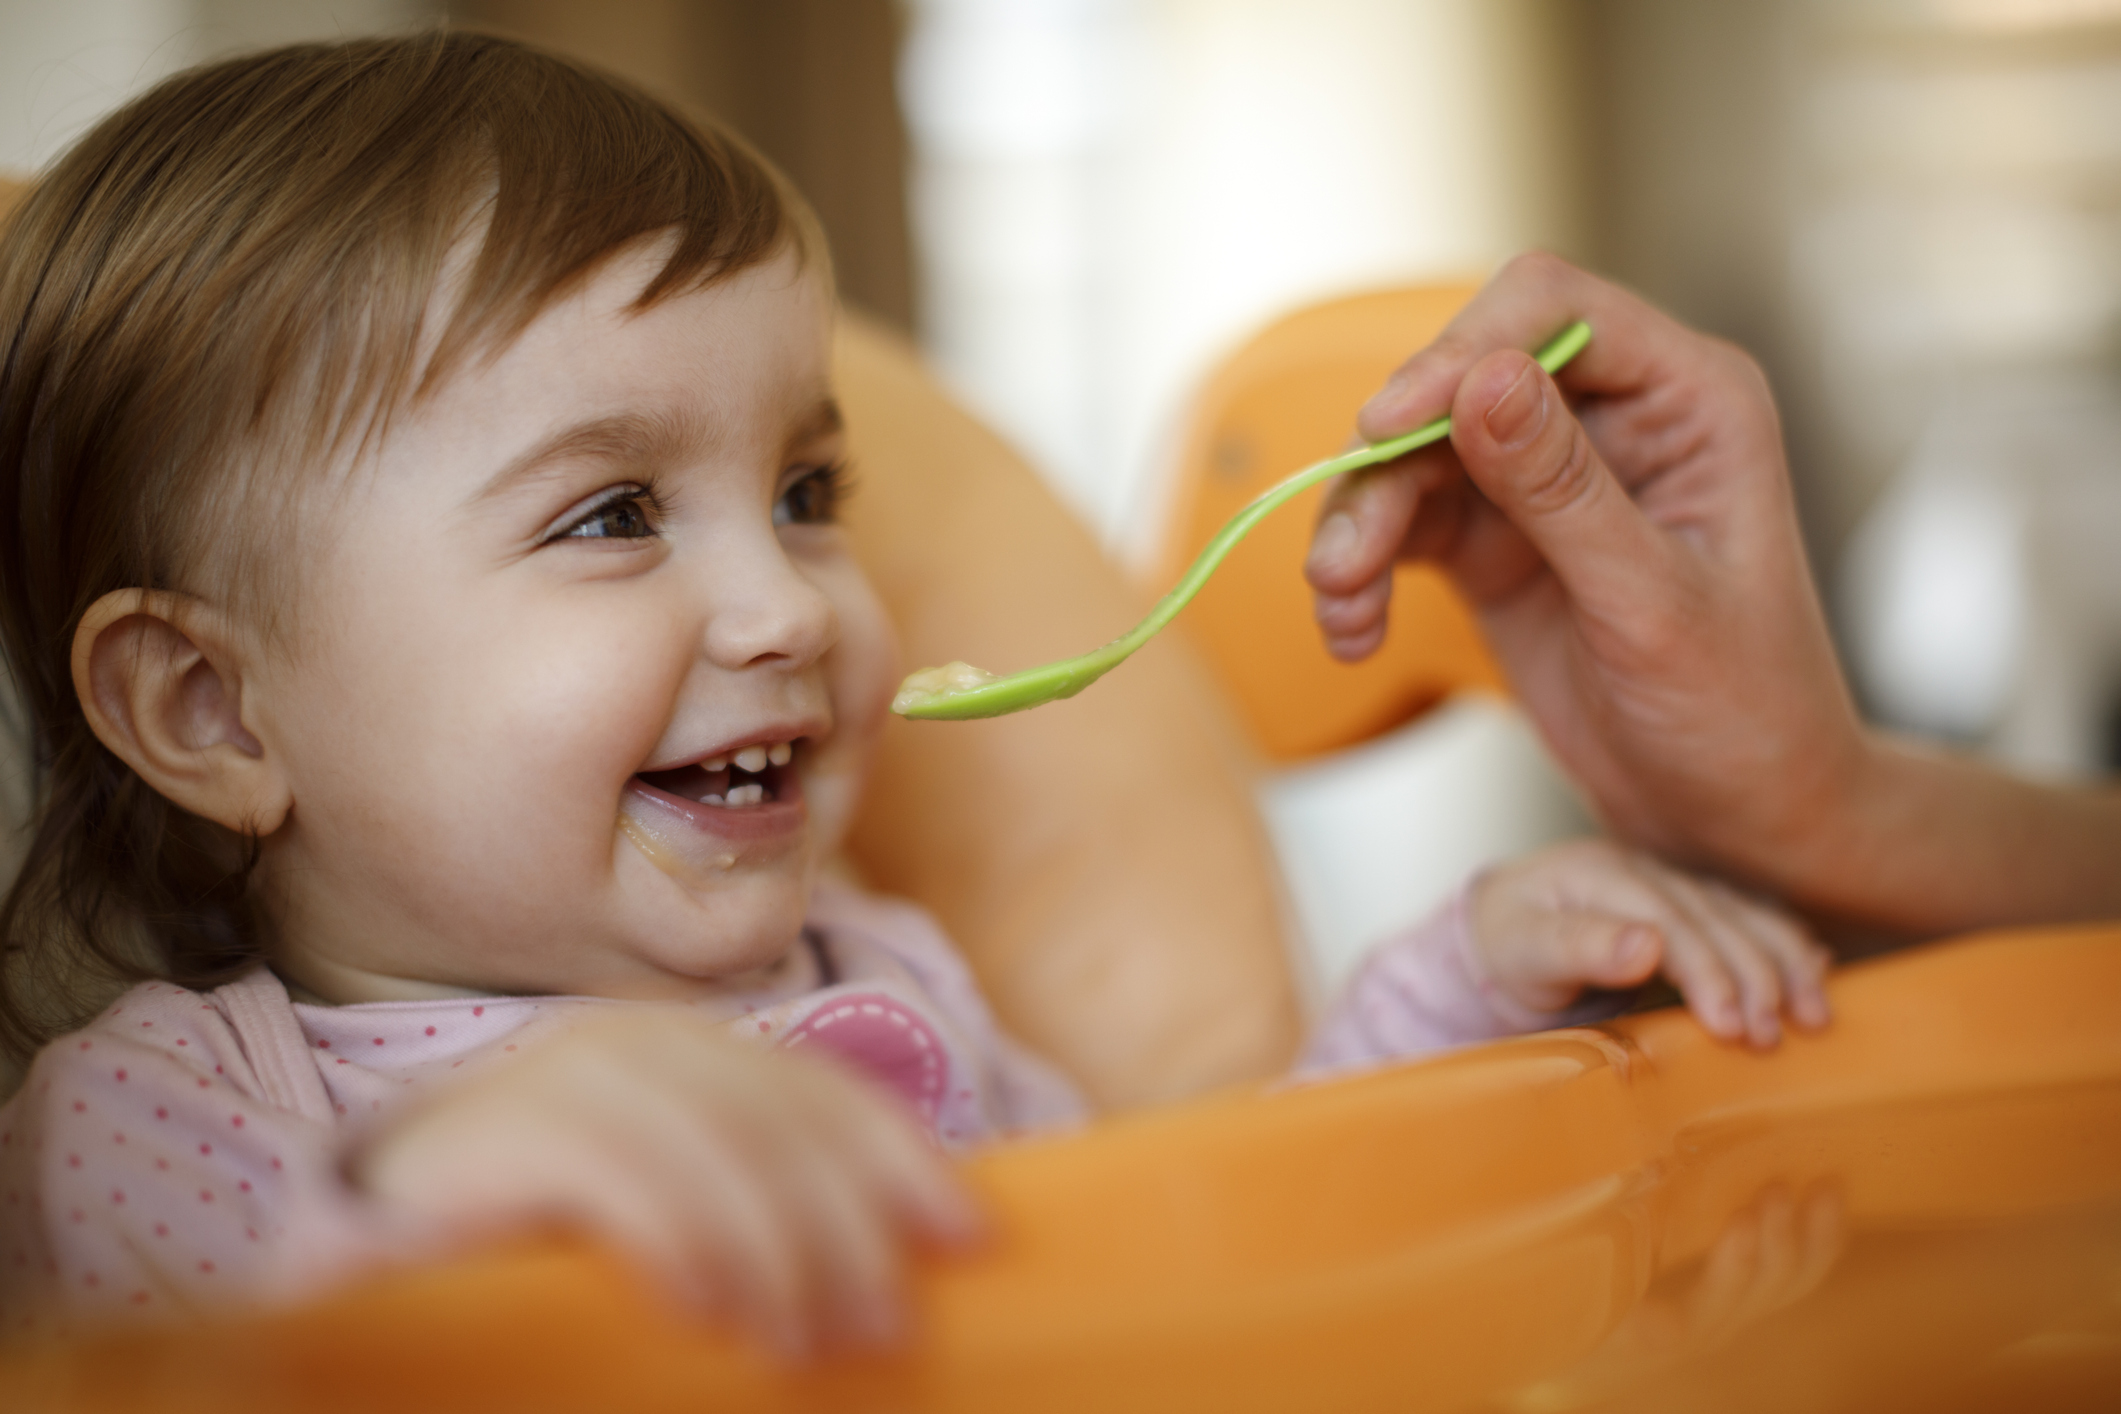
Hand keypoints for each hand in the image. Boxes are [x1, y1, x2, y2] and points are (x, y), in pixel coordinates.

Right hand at [353, 1011, 981, 1358]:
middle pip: (774, 1113)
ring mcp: (559, 1080)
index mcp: (690, 1062)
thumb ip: (762, 1219)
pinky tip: (708, 1307)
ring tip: (798, 1340)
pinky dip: (674, 1234)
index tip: (969, 1236)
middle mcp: (634, 1050)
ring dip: (771, 1243)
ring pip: (706, 1138)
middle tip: (882, 1324)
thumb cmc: (544, 1257)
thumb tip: (895, 1274)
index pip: (818, 1091)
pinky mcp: (493, 1133)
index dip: (900, 1157)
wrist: (379, 1257)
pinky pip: (609, 1168)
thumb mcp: (680, 1229)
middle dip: (846, 1219)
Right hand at [1304, 254, 1868, 900]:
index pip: (1551, 310)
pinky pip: (1402, 524)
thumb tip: (1479, 379)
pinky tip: (1352, 633)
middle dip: (1389, 460)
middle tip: (1343, 558)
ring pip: (1414, 455)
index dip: (1459, 350)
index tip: (1384, 426)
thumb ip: (1564, 490)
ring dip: (1360, 523)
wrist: (1733, 817)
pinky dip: (1362, 572)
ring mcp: (1546, 478)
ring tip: (1340, 605)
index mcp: (1688, 398)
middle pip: (1459, 378)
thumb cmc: (1741, 710)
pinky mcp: (1496, 540)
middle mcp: (1612, 418)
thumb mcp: (1653, 603)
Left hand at [1470, 838, 1831, 1047]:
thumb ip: (1579, 946)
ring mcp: (1672, 887)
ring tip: (1814, 1018)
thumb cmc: (1506, 947)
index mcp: (1601, 873)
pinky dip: (1785, 947)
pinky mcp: (1690, 910)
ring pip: (1745, 916)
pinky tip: (1817, 973)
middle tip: (1771, 1038)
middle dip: (1755, 978)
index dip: (1707, 970)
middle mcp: (1645, 871)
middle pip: (1717, 918)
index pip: (1670, 919)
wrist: (1496, 934)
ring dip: (1786, 964)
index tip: (1730, 1026)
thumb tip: (1649, 945)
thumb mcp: (1522, 950)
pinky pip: (1748, 920)